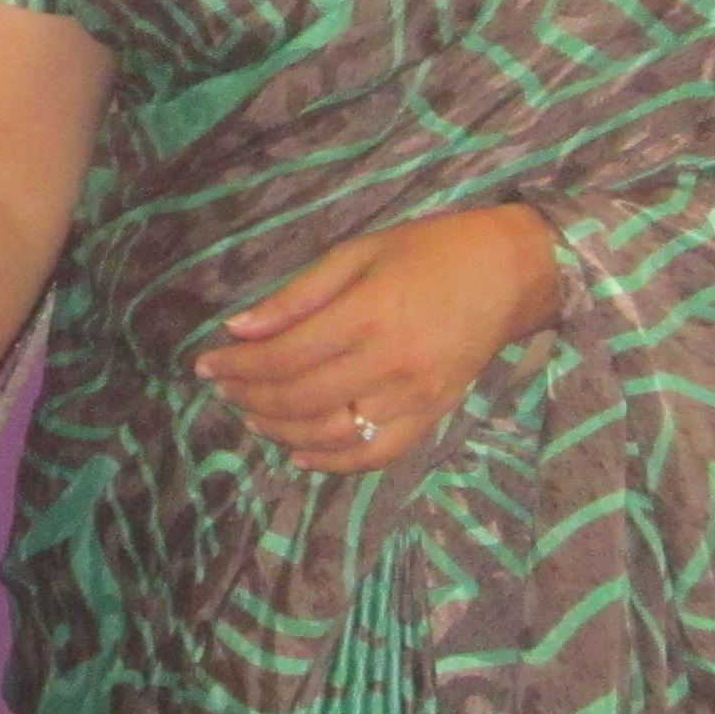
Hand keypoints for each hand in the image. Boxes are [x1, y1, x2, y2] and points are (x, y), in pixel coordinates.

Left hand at [194, 203, 559, 473]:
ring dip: (281, 430)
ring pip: (332, 433)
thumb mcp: (357, 253)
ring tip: (252, 416)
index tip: (206, 363)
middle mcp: (391, 362)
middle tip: (223, 389)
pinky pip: (376, 454)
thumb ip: (296, 296)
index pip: (284, 355)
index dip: (237, 365)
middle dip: (250, 397)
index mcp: (369, 313)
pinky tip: (299, 453)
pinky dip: (333, 461)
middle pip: (301, 397)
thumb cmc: (427, 252)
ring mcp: (415, 397)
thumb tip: (239, 329)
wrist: (508, 273)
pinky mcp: (433, 416)